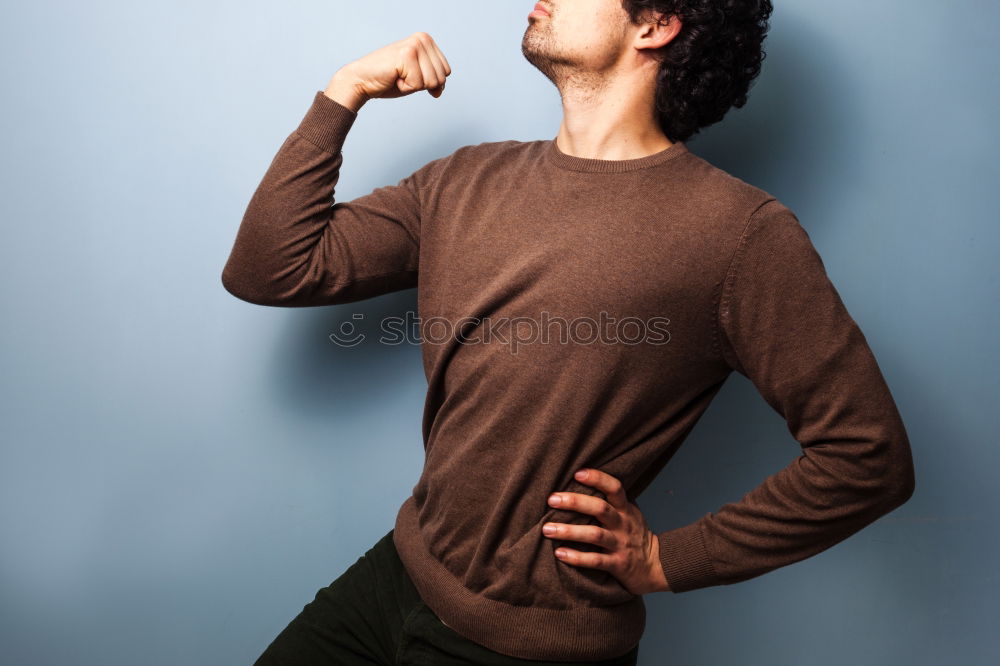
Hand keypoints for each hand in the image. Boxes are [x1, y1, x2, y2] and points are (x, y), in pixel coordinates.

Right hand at [324, 32, 451, 111]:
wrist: (362, 80)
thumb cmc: (388, 80)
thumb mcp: (417, 80)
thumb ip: (433, 81)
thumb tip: (440, 90)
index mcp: (427, 40)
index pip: (446, 72)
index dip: (430, 82)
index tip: (410, 75)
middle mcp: (422, 38)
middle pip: (441, 77)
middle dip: (422, 84)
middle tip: (403, 76)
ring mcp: (415, 45)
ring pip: (431, 81)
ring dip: (413, 86)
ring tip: (398, 76)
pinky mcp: (406, 55)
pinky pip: (418, 84)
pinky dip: (405, 87)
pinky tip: (394, 76)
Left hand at [543, 468, 669, 594]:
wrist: (654, 567)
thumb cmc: (633, 535)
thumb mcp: (629, 513)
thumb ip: (610, 501)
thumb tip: (579, 482)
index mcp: (626, 509)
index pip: (615, 488)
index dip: (598, 478)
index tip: (577, 473)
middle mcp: (623, 524)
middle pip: (600, 509)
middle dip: (575, 502)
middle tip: (552, 499)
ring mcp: (620, 544)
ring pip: (595, 535)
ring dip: (569, 531)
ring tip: (547, 529)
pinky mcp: (617, 564)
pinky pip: (595, 560)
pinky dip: (576, 557)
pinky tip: (559, 553)